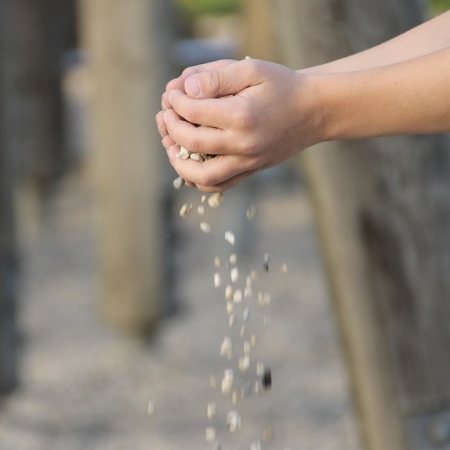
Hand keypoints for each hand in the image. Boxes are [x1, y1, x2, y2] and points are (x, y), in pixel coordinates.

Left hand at [157, 59, 323, 190]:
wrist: (313, 111)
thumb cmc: (283, 86)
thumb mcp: (252, 69)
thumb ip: (217, 77)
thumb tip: (185, 88)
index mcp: (242, 116)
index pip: (194, 112)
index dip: (176, 101)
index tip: (172, 94)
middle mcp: (244, 145)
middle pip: (192, 144)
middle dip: (171, 128)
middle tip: (165, 115)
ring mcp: (248, 163)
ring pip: (203, 177)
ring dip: (179, 163)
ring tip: (170, 145)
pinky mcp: (251, 171)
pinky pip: (220, 186)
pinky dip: (199, 180)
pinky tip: (189, 163)